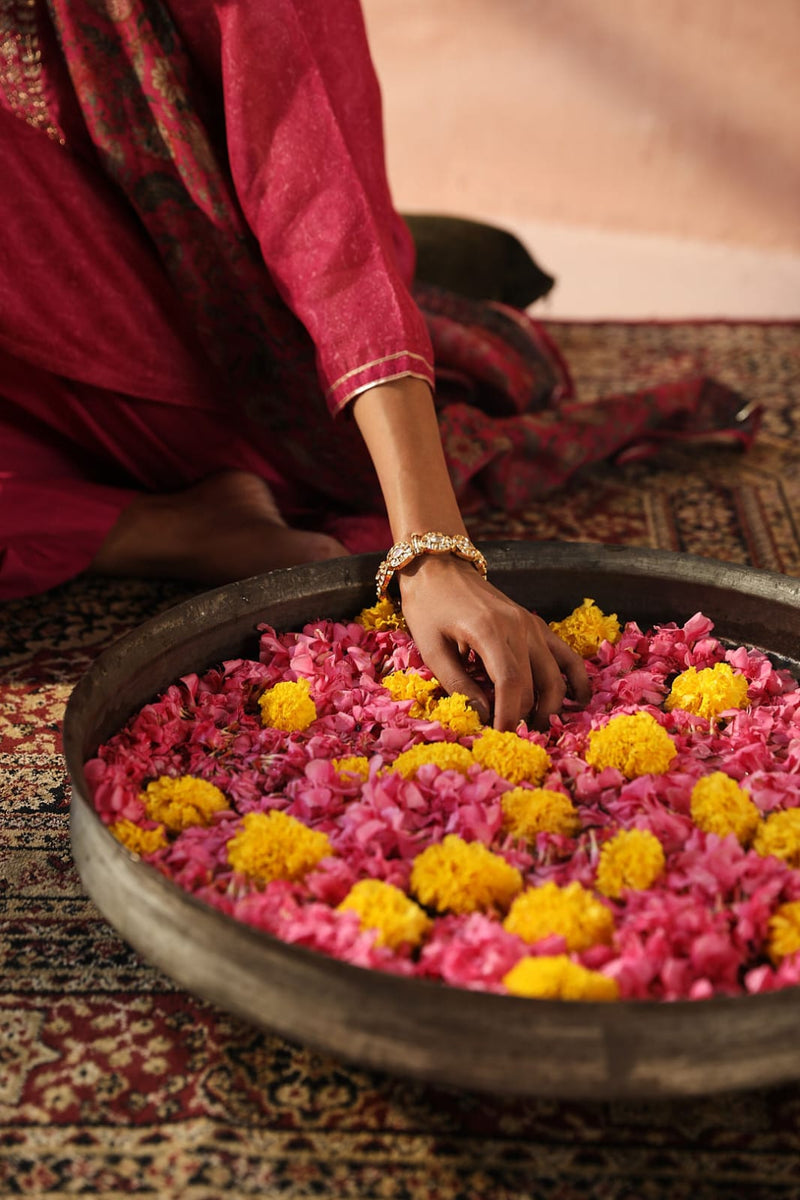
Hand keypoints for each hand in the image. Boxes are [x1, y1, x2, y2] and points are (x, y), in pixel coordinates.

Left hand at [398, 554, 590, 730]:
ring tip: (534, 729)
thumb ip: (458, 685)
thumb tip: (484, 716)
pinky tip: (579, 700)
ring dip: (550, 706)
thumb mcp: (431, 648)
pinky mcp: (535, 624)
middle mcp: (518, 626)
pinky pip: (566, 655)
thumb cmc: (428, 607)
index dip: (508, 716)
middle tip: (510, 739)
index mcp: (489, 631)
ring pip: (555, 675)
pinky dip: (576, 679)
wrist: (438, 567)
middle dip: (525, 717)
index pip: (510, 684)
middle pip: (534, 685)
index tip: (500, 738)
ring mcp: (531, 624)